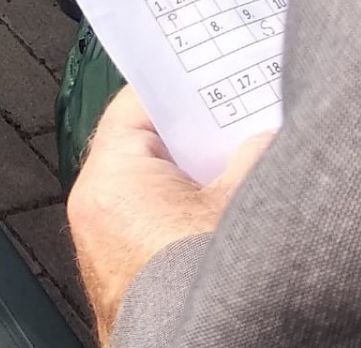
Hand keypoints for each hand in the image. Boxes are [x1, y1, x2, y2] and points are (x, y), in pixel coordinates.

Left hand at [67, 88, 271, 343]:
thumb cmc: (202, 286)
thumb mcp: (240, 206)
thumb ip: (252, 155)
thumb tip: (265, 134)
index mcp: (109, 178)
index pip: (138, 104)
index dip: (180, 87)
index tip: (210, 74)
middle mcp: (95, 209)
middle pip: (149, 147)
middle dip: (196, 138)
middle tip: (239, 121)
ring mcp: (106, 249)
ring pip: (154, 191)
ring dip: (196, 183)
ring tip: (244, 170)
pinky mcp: (127, 280)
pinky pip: (154, 228)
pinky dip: (187, 219)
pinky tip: (231, 221)